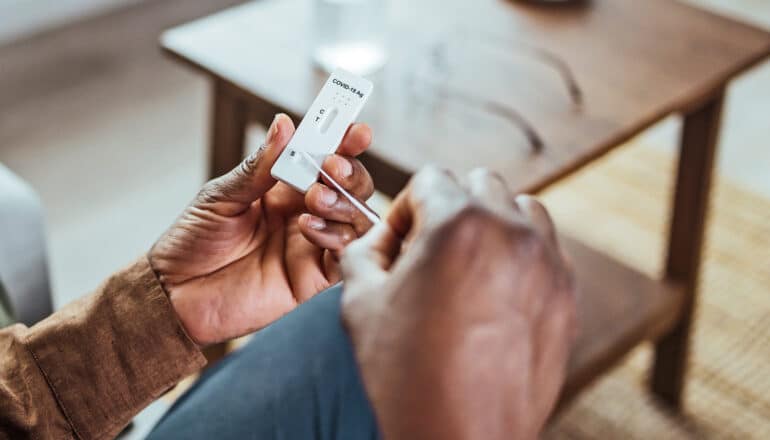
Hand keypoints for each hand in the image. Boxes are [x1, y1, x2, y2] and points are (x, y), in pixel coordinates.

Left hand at [149, 114, 375, 345]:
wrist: (175, 293)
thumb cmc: (192, 241)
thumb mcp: (222, 195)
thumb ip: (258, 167)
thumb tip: (284, 125)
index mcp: (284, 187)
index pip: (324, 158)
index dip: (344, 142)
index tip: (355, 131)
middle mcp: (304, 212)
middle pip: (351, 186)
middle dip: (350, 172)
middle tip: (332, 167)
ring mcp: (311, 244)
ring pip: (357, 218)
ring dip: (344, 202)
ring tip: (316, 198)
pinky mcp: (313, 277)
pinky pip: (344, 255)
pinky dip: (336, 236)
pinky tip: (309, 227)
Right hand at [341, 167, 576, 439]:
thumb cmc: (404, 378)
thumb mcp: (360, 301)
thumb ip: (367, 249)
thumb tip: (384, 236)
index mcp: (458, 225)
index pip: (430, 179)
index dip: (405, 210)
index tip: (399, 244)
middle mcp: (511, 233)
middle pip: (479, 183)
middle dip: (449, 209)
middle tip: (428, 253)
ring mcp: (546, 264)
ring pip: (521, 208)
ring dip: (492, 223)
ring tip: (466, 266)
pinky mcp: (565, 297)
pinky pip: (546, 249)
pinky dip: (520, 255)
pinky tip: (494, 292)